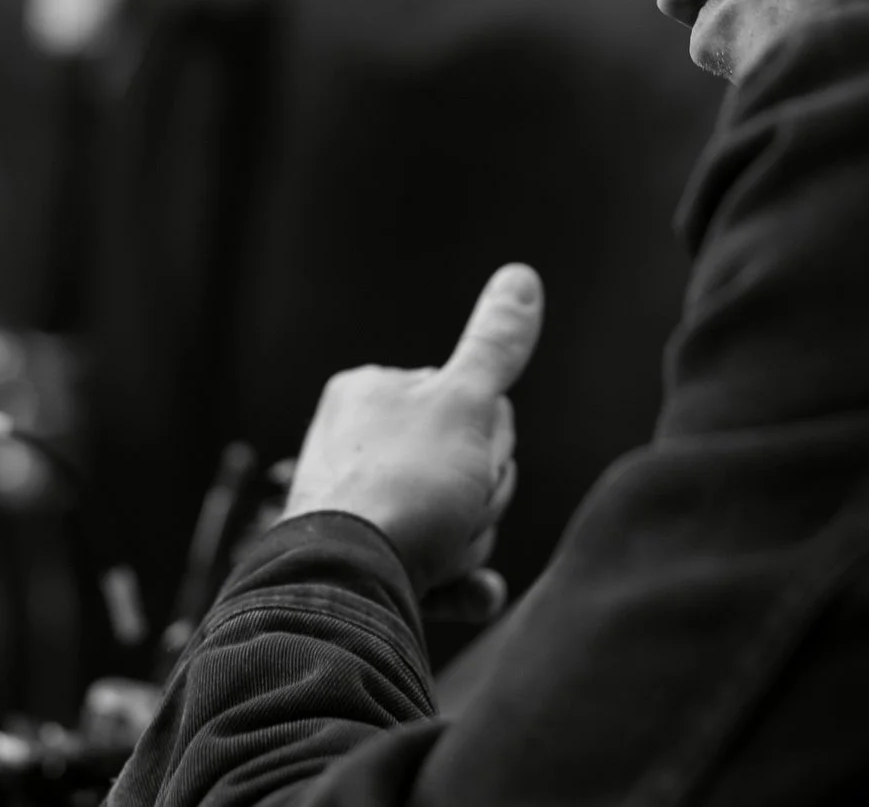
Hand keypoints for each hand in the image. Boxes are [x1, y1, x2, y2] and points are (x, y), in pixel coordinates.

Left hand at [282, 263, 543, 600]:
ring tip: (439, 549)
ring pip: (460, 518)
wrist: (346, 586)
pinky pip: (440, 570)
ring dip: (470, 541)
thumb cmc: (404, 485)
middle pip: (469, 464)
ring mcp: (362, 511)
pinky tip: (474, 593)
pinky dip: (462, 583)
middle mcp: (358, 446)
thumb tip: (522, 274)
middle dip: (480, 495)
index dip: (491, 438)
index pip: (473, 403)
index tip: (468, 457)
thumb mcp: (463, 402)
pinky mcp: (369, 568)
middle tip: (454, 508)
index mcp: (370, 393)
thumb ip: (496, 344)